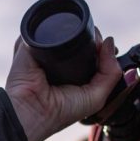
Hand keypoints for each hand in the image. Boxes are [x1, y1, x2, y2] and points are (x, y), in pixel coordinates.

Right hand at [6, 30, 121, 140]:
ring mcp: (44, 52)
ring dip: (71, 30)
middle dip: (90, 38)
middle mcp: (59, 62)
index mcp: (73, 74)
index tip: (109, 48)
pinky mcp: (29, 45)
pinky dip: (49, 28)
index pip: (91, 52)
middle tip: (95, 44)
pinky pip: (40, 29)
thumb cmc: (59, 112)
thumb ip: (110, 73)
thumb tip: (110, 42)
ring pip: (61, 31)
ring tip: (77, 40)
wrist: (30, 112)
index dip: (102, 48)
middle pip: (79, 39)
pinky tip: (57, 38)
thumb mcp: (95, 97)